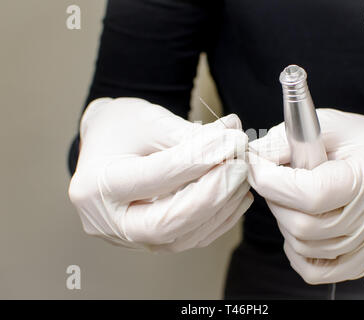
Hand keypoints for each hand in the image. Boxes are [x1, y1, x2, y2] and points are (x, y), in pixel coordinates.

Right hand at [69, 98, 252, 251]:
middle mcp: (107, 221)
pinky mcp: (150, 241)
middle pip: (166, 223)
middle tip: (240, 166)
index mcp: (96, 185)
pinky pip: (189, 239)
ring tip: (241, 175)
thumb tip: (234, 137)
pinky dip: (218, 219)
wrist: (107, 144)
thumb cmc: (122, 128)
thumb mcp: (149, 120)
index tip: (232, 141)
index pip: (154, 177)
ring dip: (220, 207)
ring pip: (182, 237)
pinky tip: (236, 195)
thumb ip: (190, 134)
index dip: (198, 160)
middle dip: (211, 195)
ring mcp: (128, 237)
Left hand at [248, 109, 363, 283]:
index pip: (311, 194)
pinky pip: (316, 272)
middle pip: (303, 225)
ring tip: (292, 198)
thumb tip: (253, 156)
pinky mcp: (362, 260)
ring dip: (284, 222)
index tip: (254, 166)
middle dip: (275, 200)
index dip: (272, 182)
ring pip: (304, 246)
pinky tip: (298, 227)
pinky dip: (297, 252)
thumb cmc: (361, 143)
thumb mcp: (327, 126)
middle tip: (275, 180)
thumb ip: (288, 140)